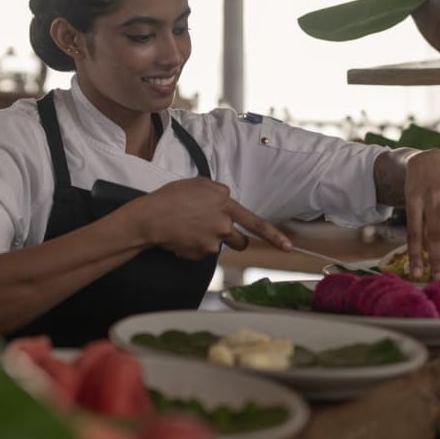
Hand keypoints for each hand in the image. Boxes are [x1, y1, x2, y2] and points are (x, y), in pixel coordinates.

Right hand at [123, 178, 291, 258]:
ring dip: (214, 241)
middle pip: (241, 240)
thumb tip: (224, 199)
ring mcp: (214, 241)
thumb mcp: (198, 184)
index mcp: (225, 203)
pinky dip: (196, 247)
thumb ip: (218, 192)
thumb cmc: (171, 197)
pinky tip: (183, 237)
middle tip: (213, 229)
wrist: (151, 218)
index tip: (288, 247)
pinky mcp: (202, 254)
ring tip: (192, 229)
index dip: (274, 236)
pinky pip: (205, 253)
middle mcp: (224, 223)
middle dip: (233, 238)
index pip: (256, 222)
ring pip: (223, 246)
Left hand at [402, 150, 439, 279]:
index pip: (415, 233)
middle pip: (433, 228)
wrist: (423, 159)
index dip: (415, 254)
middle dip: (436, 253)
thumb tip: (421, 259)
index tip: (417, 274)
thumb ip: (421, 228)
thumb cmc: (419, 191)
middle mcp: (430, 197)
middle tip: (439, 275)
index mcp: (414, 204)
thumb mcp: (414, 206)